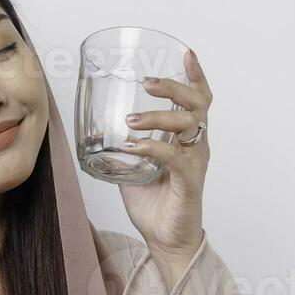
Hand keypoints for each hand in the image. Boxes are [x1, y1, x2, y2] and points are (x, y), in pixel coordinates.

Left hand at [116, 48, 210, 259]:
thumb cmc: (155, 205)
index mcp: (187, 139)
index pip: (199, 100)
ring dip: (158, 116)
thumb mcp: (133, 169)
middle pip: (198, 104)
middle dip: (174, 87)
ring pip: (189, 125)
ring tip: (131, 121)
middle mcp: (195, 146)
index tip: (186, 53)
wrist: (165, 241)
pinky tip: (132, 146)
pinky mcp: (188, 182)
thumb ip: (122, 149)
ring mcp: (194, 163)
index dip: (195, 76)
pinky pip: (174, 156)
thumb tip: (95, 132)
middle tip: (147, 83)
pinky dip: (152, 147)